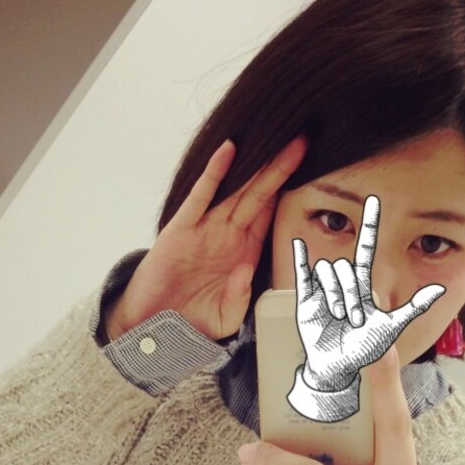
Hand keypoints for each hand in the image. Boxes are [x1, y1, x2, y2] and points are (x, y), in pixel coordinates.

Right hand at [105, 136, 307, 341]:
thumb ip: (240, 298)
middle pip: (259, 194)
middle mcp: (227, 235)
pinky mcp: (182, 227)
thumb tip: (246, 270)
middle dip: (280, 168)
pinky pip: (201, 195)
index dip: (289, 193)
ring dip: (256, 165)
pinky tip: (230, 150)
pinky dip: (215, 172)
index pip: (270, 216)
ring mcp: (205, 228)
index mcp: (243, 253)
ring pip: (236, 189)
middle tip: (303, 141)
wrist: (152, 326)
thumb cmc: (190, 321)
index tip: (313, 171)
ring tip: (278, 138)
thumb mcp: (225, 317)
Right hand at [292, 196, 444, 393]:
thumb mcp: (392, 328)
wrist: (338, 367)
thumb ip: (414, 307)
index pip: (366, 247)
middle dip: (350, 293)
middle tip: (354, 320)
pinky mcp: (306, 300)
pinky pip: (302, 274)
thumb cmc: (364, 350)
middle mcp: (343, 282)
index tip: (374, 201)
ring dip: (334, 295)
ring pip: (327, 271)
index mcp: (362, 284)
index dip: (370, 224)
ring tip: (338, 318)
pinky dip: (300, 259)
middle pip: (345, 267)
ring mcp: (323, 289)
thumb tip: (440, 289)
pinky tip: (299, 244)